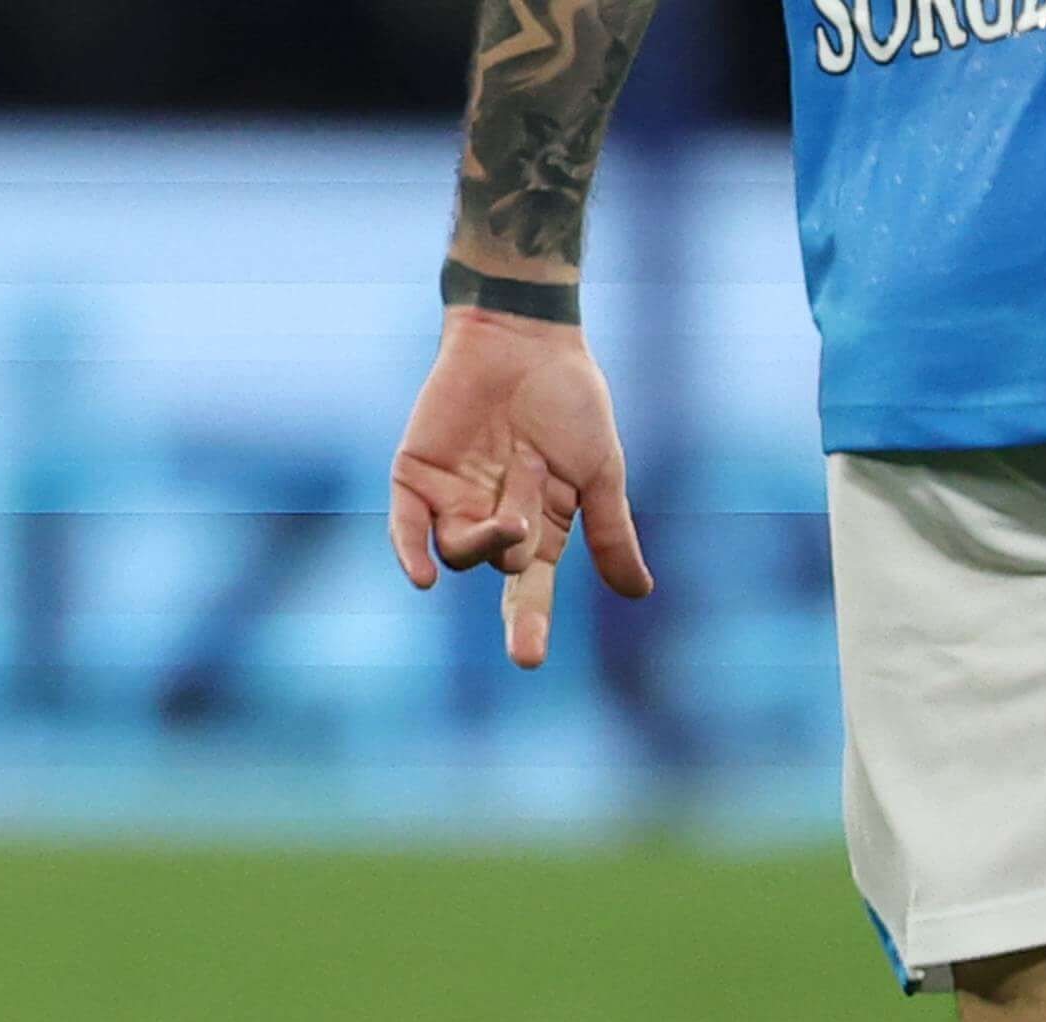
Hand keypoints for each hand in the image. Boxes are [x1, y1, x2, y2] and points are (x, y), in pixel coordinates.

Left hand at [387, 308, 652, 668]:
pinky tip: (421, 579)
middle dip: (515, 547)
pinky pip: (406, 529)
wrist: (525, 337)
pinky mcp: (416, 479)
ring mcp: (452, 503)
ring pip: (459, 551)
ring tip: (513, 505)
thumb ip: (611, 532)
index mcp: (539, 532)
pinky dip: (409, 553)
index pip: (529, 593)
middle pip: (498, 569)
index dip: (527, 626)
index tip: (528, 660)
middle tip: (530, 505)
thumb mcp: (601, 470)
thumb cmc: (570, 400)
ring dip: (485, 538)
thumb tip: (639, 594)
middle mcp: (493, 526)